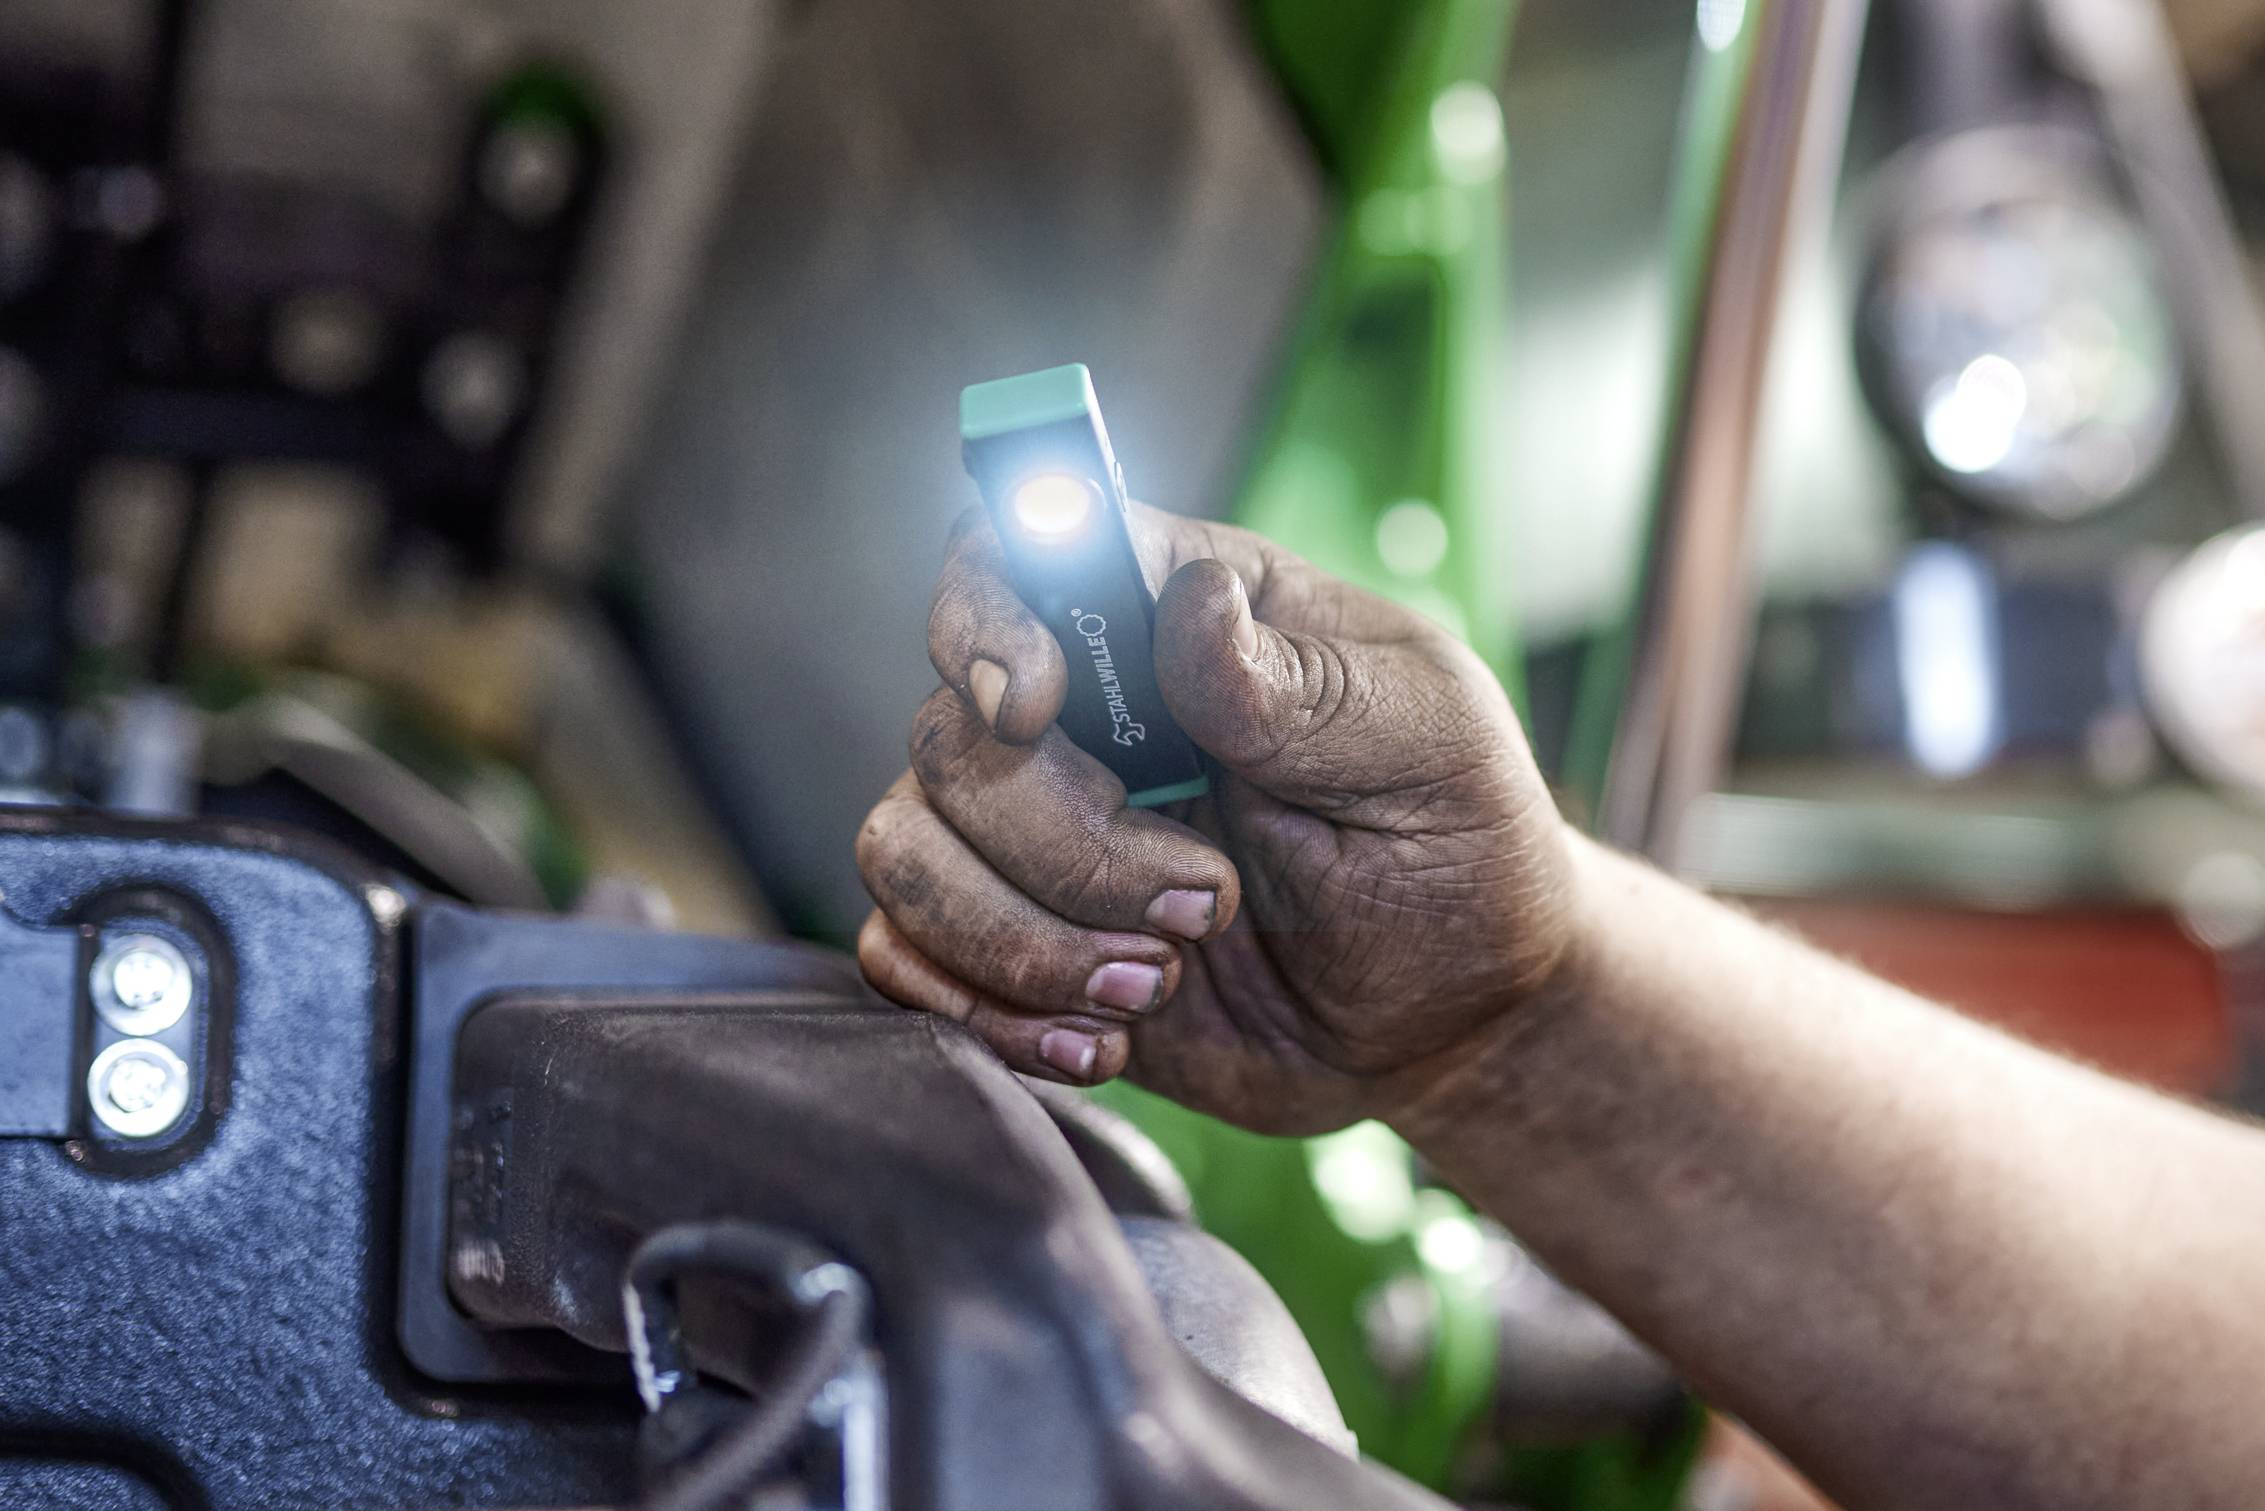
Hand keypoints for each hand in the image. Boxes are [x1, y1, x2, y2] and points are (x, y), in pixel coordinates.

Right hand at [855, 501, 1579, 1133]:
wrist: (1449, 1020)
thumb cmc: (1457, 851)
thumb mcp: (1433, 748)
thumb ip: (1307, 685)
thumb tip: (1192, 607)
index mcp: (1179, 620)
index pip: (1011, 550)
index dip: (984, 616)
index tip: (1033, 704)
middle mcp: (1083, 713)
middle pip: (949, 734)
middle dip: (1068, 847)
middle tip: (1207, 904)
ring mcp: (1033, 832)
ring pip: (902, 850)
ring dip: (1022, 941)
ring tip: (1157, 982)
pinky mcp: (1012, 943)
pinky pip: (901, 957)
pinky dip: (985, 1011)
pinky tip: (1102, 1040)